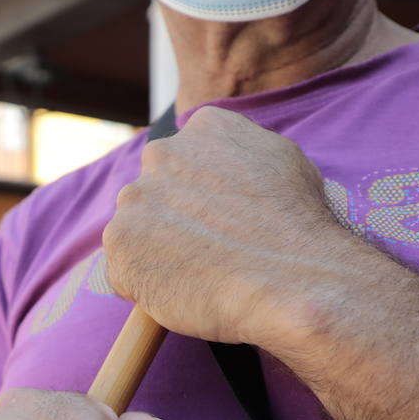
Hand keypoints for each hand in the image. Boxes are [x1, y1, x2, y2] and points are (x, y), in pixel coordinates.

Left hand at [103, 105, 372, 353]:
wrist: (291, 280)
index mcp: (204, 128)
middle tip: (207, 250)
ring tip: (199, 274)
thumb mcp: (284, 162)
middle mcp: (162, 154)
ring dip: (156, 250)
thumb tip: (226, 169)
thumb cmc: (298, 228)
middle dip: (173, 219)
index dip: (199, 194)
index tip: (217, 218)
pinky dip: (146, 284)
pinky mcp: (120, 244)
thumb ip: (242, 155)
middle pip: (155, 190)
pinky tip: (183, 291)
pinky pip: (125, 268)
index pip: (186, 158)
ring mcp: (136, 199)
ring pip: (136, 228)